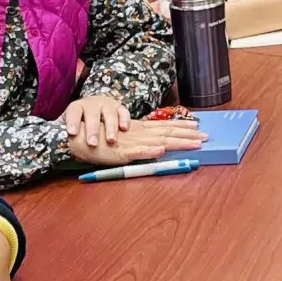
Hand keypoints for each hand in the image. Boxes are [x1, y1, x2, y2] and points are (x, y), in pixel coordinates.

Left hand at [62, 95, 128, 150]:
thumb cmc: (81, 121)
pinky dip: (124, 119)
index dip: (73, 122)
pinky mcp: (119, 107)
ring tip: (111, 140)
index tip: (72, 133)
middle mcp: (92, 103)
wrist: (96, 107)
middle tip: (92, 143)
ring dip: (110, 128)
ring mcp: (107, 104)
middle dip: (92, 130)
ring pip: (109, 114)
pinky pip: (123, 112)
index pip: (73, 112)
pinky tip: (124, 128)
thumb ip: (64, 132)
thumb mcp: (71, 124)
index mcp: (77, 107)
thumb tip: (56, 146)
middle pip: (92, 114)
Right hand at [67, 116, 204, 165]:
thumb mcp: (122, 137)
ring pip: (158, 141)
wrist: (74, 138)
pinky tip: (160, 150)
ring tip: (194, 143)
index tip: (200, 127)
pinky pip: (136, 152)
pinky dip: (148, 151)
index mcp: (139, 129)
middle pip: (167, 133)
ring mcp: (130, 143)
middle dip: (188, 135)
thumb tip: (156, 142)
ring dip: (177, 142)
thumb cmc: (98, 139)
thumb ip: (138, 139)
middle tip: (207, 137)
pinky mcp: (119, 153)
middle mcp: (138, 134)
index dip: (183, 127)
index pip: (165, 127)